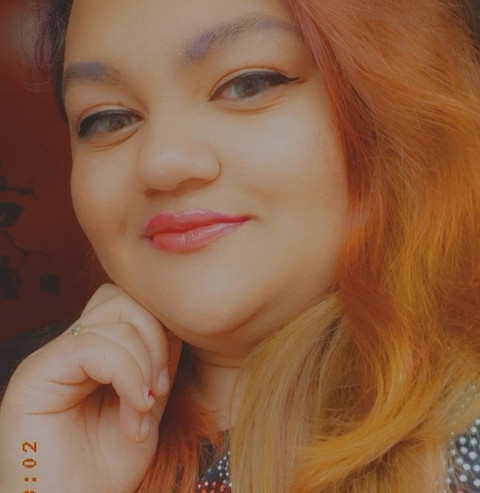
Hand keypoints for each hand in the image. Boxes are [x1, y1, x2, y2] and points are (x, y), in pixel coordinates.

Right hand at [0, 284, 181, 492]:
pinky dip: (127, 375)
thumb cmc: (109, 468)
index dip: (160, 331)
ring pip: (113, 316)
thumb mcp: (149, 404)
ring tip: (143, 409)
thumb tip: (173, 325)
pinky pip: (91, 347)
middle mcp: (68, 348)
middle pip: (121, 298)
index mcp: (92, 352)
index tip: (167, 381)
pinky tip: (135, 411)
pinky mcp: (34, 375)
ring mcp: (50, 359)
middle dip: (155, 339)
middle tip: (159, 389)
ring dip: (143, 363)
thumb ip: (157, 362)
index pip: (129, 304)